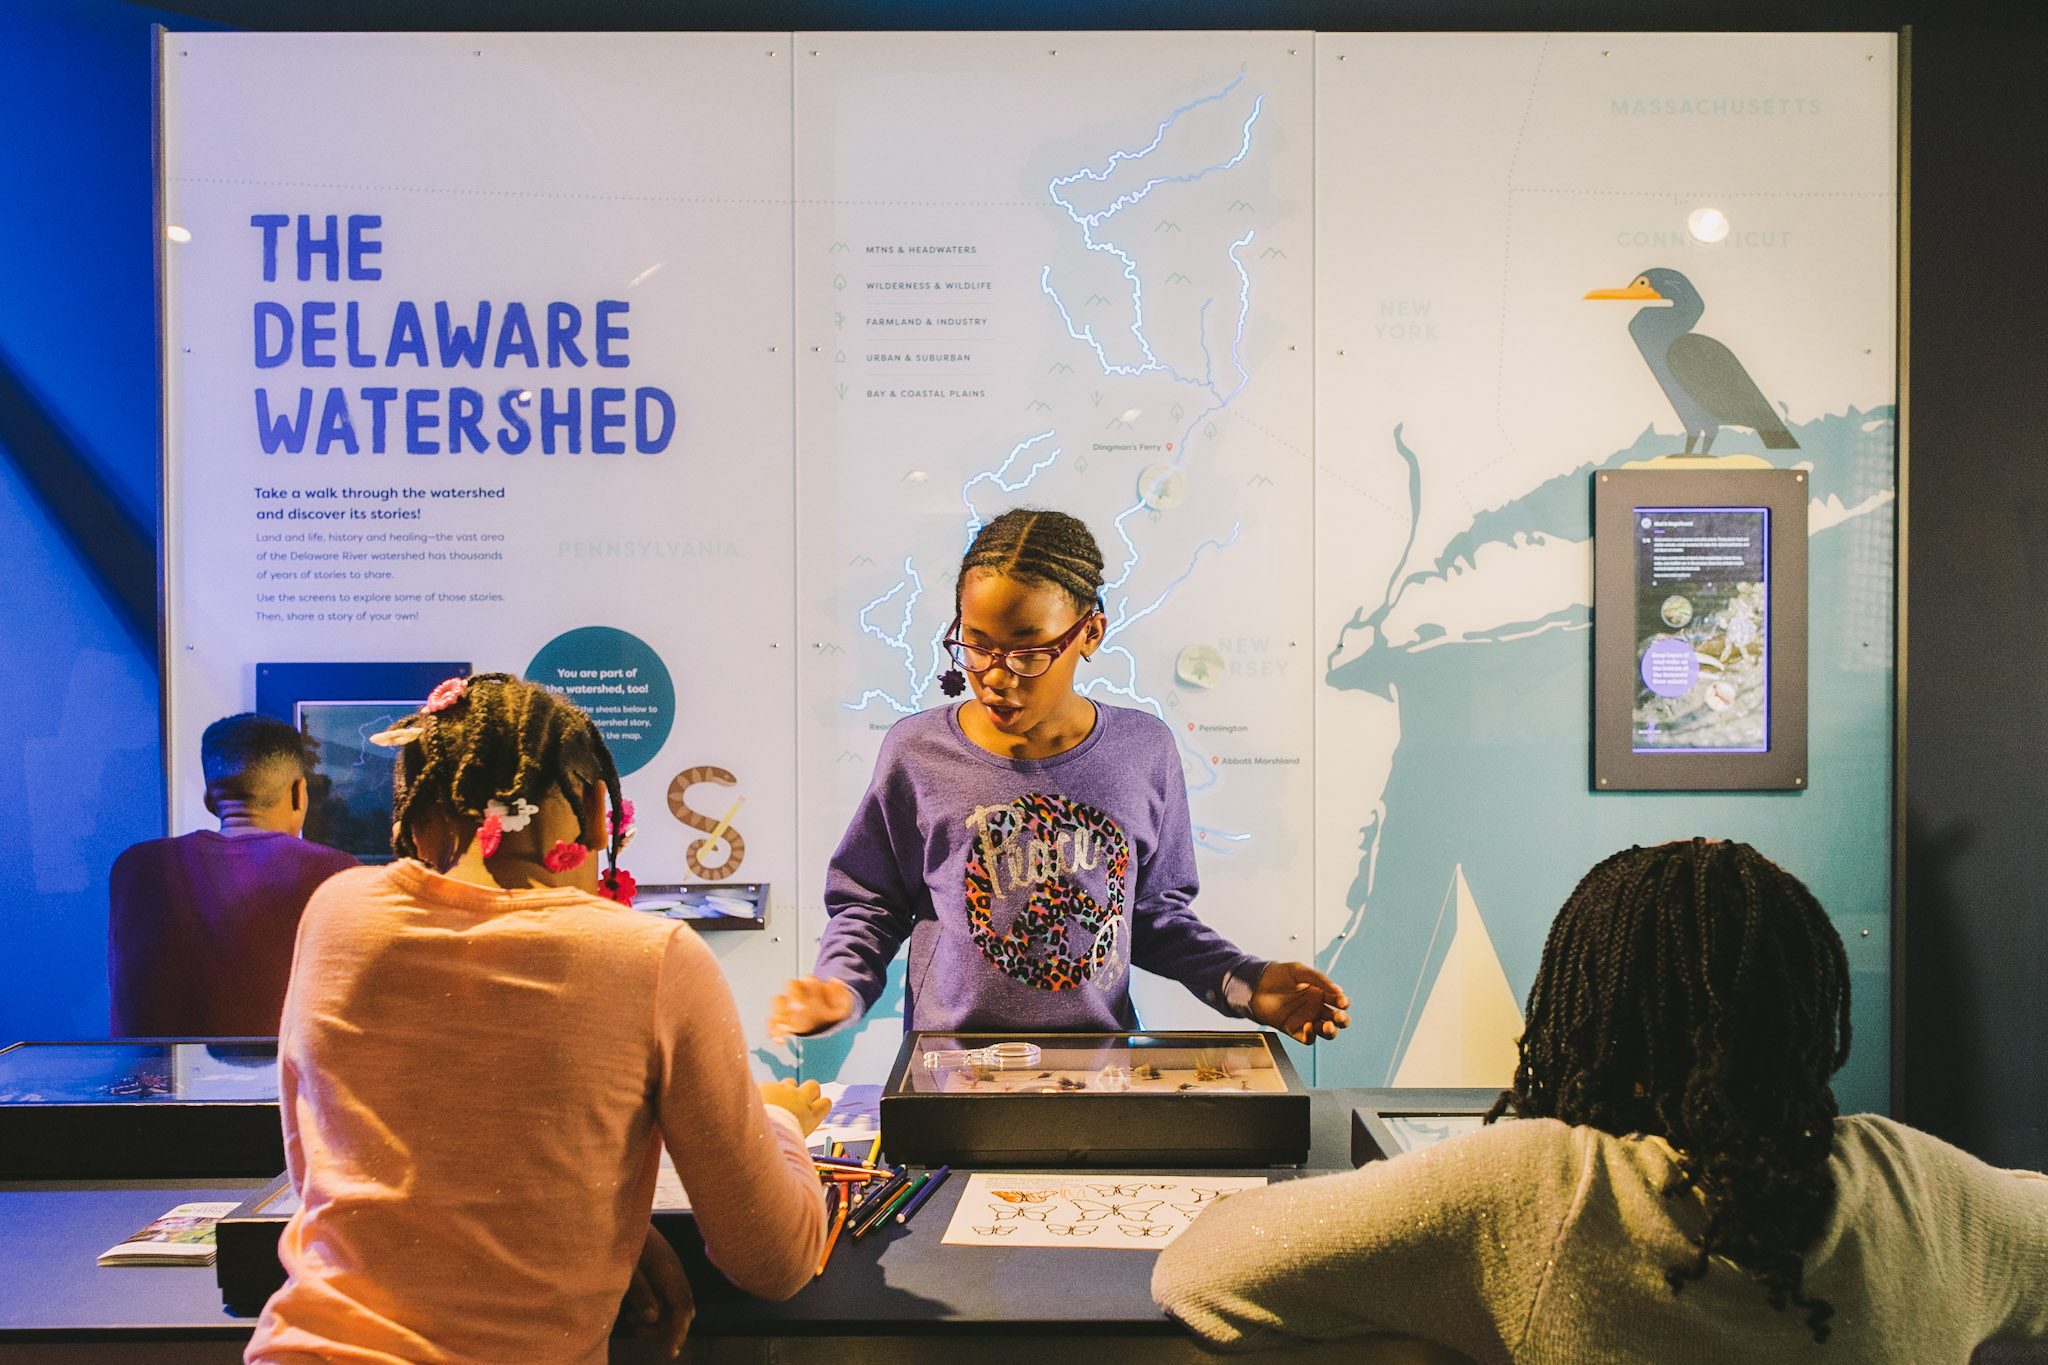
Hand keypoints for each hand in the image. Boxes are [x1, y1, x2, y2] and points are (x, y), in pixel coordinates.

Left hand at [621, 1222, 692, 1357]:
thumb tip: (653, 1318)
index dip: (678, 1332)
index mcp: (668, 1270)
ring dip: (655, 1320)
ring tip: (632, 1317)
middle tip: (638, 1331)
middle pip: (681, 1311)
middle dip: (664, 1329)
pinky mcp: (661, 1273)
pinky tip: (634, 1309)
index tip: (671, 1353)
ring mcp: (669, 1273)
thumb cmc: (620, 1238)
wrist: (619, 1215)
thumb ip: (640, 1292)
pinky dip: (652, 1310)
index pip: (681, 1308)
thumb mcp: (627, 1267)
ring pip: (672, 1307)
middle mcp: (674, 1273)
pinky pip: (664, 1299)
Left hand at [760, 1077, 832, 1135]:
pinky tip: (757, 1105)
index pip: (826, 1103)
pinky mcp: (768, 1085)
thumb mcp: (794, 1140)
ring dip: (785, 1091)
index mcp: (810, 1116)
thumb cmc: (776, 1143)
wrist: (756, 1131)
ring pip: (790, 1083)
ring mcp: (784, 1090)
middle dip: (808, 1091)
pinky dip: (765, 1094)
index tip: (812, 1110)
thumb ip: (797, 1129)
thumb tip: (792, 1131)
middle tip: (798, 1101)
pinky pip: (769, 1087)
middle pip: (814, 1086)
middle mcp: (801, 1099)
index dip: (819, 1105)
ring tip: (775, 1104)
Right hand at [766, 975, 854, 1042]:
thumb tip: (833, 981)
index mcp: (812, 985)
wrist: (830, 1019)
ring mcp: (789, 1005)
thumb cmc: (833, 1007)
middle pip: (790, 987)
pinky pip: (773, 1022)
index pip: (807, 979)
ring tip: (785, 1029)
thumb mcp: (842, 1001)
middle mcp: (798, 992)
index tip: (815, 990)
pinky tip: (780, 1041)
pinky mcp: (784, 1019)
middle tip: (798, 1009)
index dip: (809, 986)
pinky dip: (774, 1031)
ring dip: (779, 1014)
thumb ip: (840, 992)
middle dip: (794, 997)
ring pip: (778, 1002)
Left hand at [1248, 962, 1350, 1042]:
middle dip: (1342, 1020)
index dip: (1343, 1002)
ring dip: (1331, 1031)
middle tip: (1339, 1016)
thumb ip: (1319, 979)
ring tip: (1327, 1026)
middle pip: (1337, 1020)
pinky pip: (1308, 1039)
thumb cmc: (1277, 975)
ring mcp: (1306, 1020)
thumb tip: (1338, 990)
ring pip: (1326, 1032)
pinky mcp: (1294, 1030)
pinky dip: (1311, 1036)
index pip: (1338, 1001)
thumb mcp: (1299, 971)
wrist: (1255, 985)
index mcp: (1320, 993)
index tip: (1342, 1002)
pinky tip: (1308, 1026)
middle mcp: (1315, 1008)